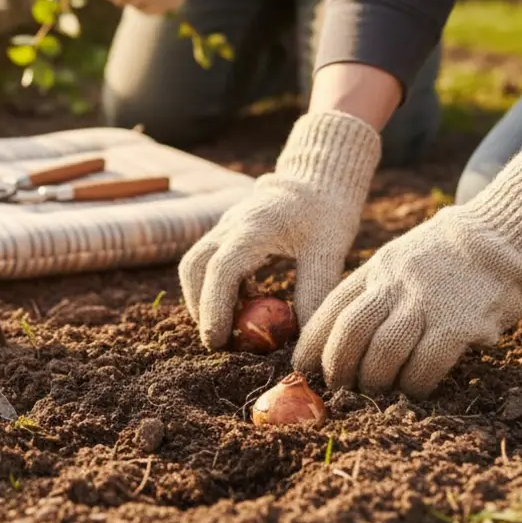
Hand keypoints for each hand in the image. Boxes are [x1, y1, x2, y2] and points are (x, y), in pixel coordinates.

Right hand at [179, 111, 380, 349]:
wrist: (317, 181)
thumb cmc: (326, 214)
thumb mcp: (328, 252)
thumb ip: (314, 292)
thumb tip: (303, 339)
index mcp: (254, 228)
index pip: (221, 270)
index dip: (215, 308)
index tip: (219, 340)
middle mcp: (230, 226)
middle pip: (193, 267)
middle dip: (199, 307)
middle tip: (218, 341)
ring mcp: (223, 228)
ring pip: (194, 264)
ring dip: (202, 298)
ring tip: (227, 328)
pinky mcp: (225, 234)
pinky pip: (207, 263)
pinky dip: (215, 288)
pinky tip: (241, 307)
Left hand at [293, 131, 521, 397]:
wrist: (507, 234)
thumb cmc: (449, 256)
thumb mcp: (401, 259)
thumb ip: (375, 290)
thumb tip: (344, 336)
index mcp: (377, 268)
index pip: (332, 306)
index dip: (312, 341)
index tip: (301, 367)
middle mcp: (396, 283)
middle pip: (351, 331)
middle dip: (339, 366)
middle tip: (339, 388)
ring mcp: (427, 301)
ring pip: (384, 351)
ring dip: (374, 381)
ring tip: (375, 395)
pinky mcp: (460, 321)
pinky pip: (426, 362)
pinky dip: (414, 383)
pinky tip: (413, 392)